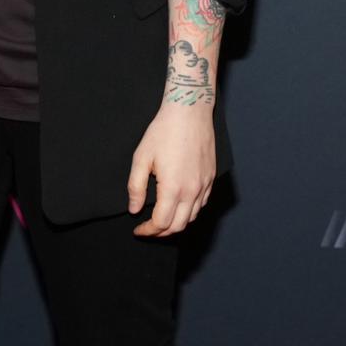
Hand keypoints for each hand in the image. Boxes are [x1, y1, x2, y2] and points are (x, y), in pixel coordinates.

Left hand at [126, 102, 214, 236]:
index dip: (148, 231)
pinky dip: (189, 212)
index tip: (138, 230)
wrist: (189, 112)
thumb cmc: (163, 132)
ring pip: (192, 217)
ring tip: (161, 221)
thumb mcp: (141, 158)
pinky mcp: (211, 177)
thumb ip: (136, 187)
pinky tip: (178, 207)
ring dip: (176, 224)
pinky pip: (202, 204)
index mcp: (173, 188)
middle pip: (178, 226)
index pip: (161, 223)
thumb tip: (134, 209)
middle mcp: (192, 190)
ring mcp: (204, 184)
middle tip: (148, 229)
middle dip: (161, 233)